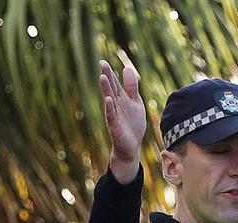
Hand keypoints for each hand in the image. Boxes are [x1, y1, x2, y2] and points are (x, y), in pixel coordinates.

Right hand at [99, 59, 145, 180]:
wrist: (131, 146)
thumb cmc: (132, 124)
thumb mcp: (135, 102)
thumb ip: (132, 87)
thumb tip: (126, 68)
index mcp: (121, 98)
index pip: (114, 83)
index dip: (110, 73)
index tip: (103, 61)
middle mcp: (115, 105)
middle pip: (111, 88)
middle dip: (107, 76)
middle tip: (102, 64)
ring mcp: (114, 114)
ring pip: (109, 99)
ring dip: (106, 89)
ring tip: (103, 77)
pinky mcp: (115, 125)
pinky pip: (111, 115)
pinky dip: (109, 107)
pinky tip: (108, 99)